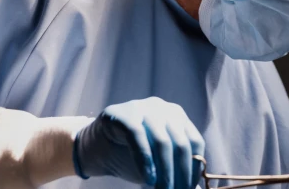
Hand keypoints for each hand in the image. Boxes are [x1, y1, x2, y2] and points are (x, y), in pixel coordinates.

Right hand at [74, 97, 204, 188]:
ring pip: (162, 141)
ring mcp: (143, 107)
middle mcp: (164, 109)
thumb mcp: (155, 164)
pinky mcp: (122, 114)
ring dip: (165, 172)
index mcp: (178, 118)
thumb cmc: (129, 157)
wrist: (93, 150)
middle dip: (180, 174)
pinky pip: (138, 137)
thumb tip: (191, 187)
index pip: (195, 142)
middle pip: (181, 143)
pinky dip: (145, 161)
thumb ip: (172, 169)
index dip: (194, 168)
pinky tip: (148, 179)